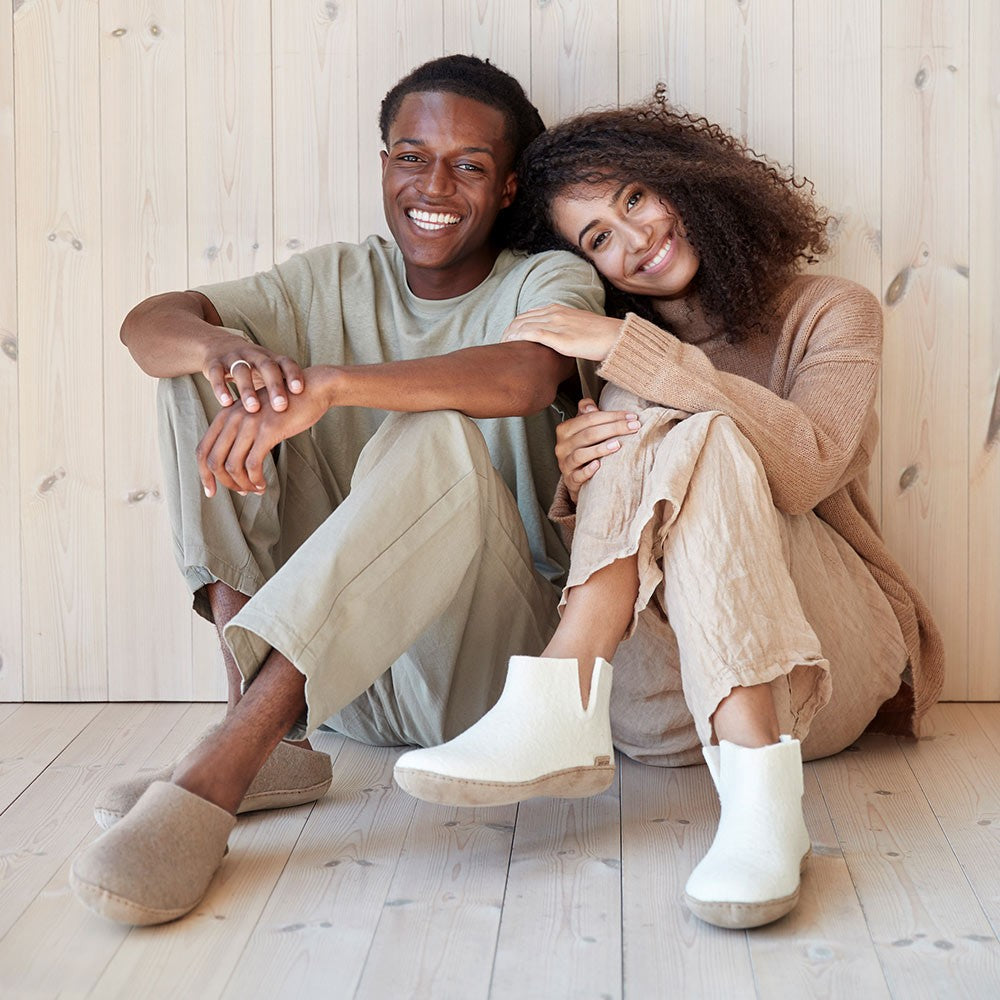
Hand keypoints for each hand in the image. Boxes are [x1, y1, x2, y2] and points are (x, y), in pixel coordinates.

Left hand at [196, 374, 331, 496]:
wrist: (312, 388)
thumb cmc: (287, 404)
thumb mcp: (256, 414)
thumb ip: (241, 430)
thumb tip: (233, 460)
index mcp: (225, 414)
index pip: (202, 450)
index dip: (204, 474)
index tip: (211, 490)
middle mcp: (232, 418)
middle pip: (214, 461)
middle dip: (223, 483)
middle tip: (239, 492)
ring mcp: (249, 424)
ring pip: (233, 466)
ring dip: (242, 484)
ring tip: (255, 489)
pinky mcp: (267, 431)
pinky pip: (253, 464)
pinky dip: (256, 479)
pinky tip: (263, 484)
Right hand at [203, 335, 305, 413]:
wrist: (217, 345)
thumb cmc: (252, 367)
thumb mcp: (268, 373)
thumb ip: (284, 388)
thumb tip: (309, 410)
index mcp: (270, 358)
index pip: (286, 363)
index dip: (294, 374)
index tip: (300, 390)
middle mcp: (254, 355)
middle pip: (267, 366)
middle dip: (274, 386)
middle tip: (281, 406)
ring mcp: (234, 357)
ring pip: (241, 370)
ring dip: (248, 390)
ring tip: (253, 409)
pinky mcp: (214, 363)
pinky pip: (216, 374)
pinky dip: (220, 388)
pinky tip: (226, 404)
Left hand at [501, 305, 621, 361]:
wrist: (615, 337)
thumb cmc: (600, 336)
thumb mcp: (578, 327)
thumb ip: (564, 329)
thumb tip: (557, 340)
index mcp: (559, 309)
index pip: (529, 314)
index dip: (516, 324)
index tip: (509, 335)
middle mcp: (555, 313)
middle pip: (522, 319)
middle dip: (509, 330)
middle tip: (501, 342)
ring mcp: (556, 324)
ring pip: (524, 325)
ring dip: (509, 334)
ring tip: (502, 345)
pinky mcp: (559, 337)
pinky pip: (532, 334)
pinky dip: (518, 337)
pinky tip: (510, 343)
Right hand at [555, 398, 640, 502]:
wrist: (575, 475)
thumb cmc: (583, 448)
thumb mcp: (583, 428)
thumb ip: (586, 413)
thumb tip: (591, 406)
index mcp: (565, 430)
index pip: (589, 418)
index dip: (611, 416)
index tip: (631, 416)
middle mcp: (563, 446)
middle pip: (588, 434)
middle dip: (614, 428)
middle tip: (633, 427)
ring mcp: (565, 463)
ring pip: (581, 454)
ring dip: (600, 449)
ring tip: (618, 444)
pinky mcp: (570, 479)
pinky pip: (578, 475)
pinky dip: (588, 470)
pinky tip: (599, 465)